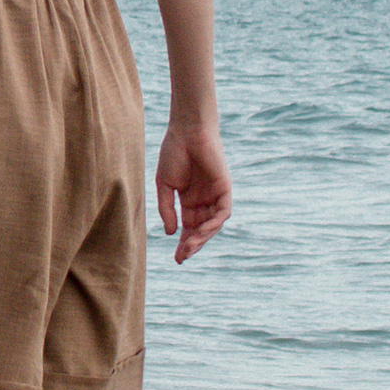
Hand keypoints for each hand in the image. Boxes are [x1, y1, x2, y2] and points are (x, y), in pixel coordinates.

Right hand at [156, 126, 231, 263]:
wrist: (186, 130)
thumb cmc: (173, 153)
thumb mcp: (164, 185)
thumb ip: (167, 209)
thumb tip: (170, 233)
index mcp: (189, 200)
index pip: (189, 228)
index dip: (183, 243)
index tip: (176, 258)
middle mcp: (204, 200)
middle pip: (201, 230)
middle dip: (192, 245)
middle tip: (182, 257)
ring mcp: (215, 194)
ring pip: (213, 224)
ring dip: (202, 237)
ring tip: (189, 247)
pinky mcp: (224, 188)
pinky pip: (223, 212)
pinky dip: (213, 223)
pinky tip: (201, 231)